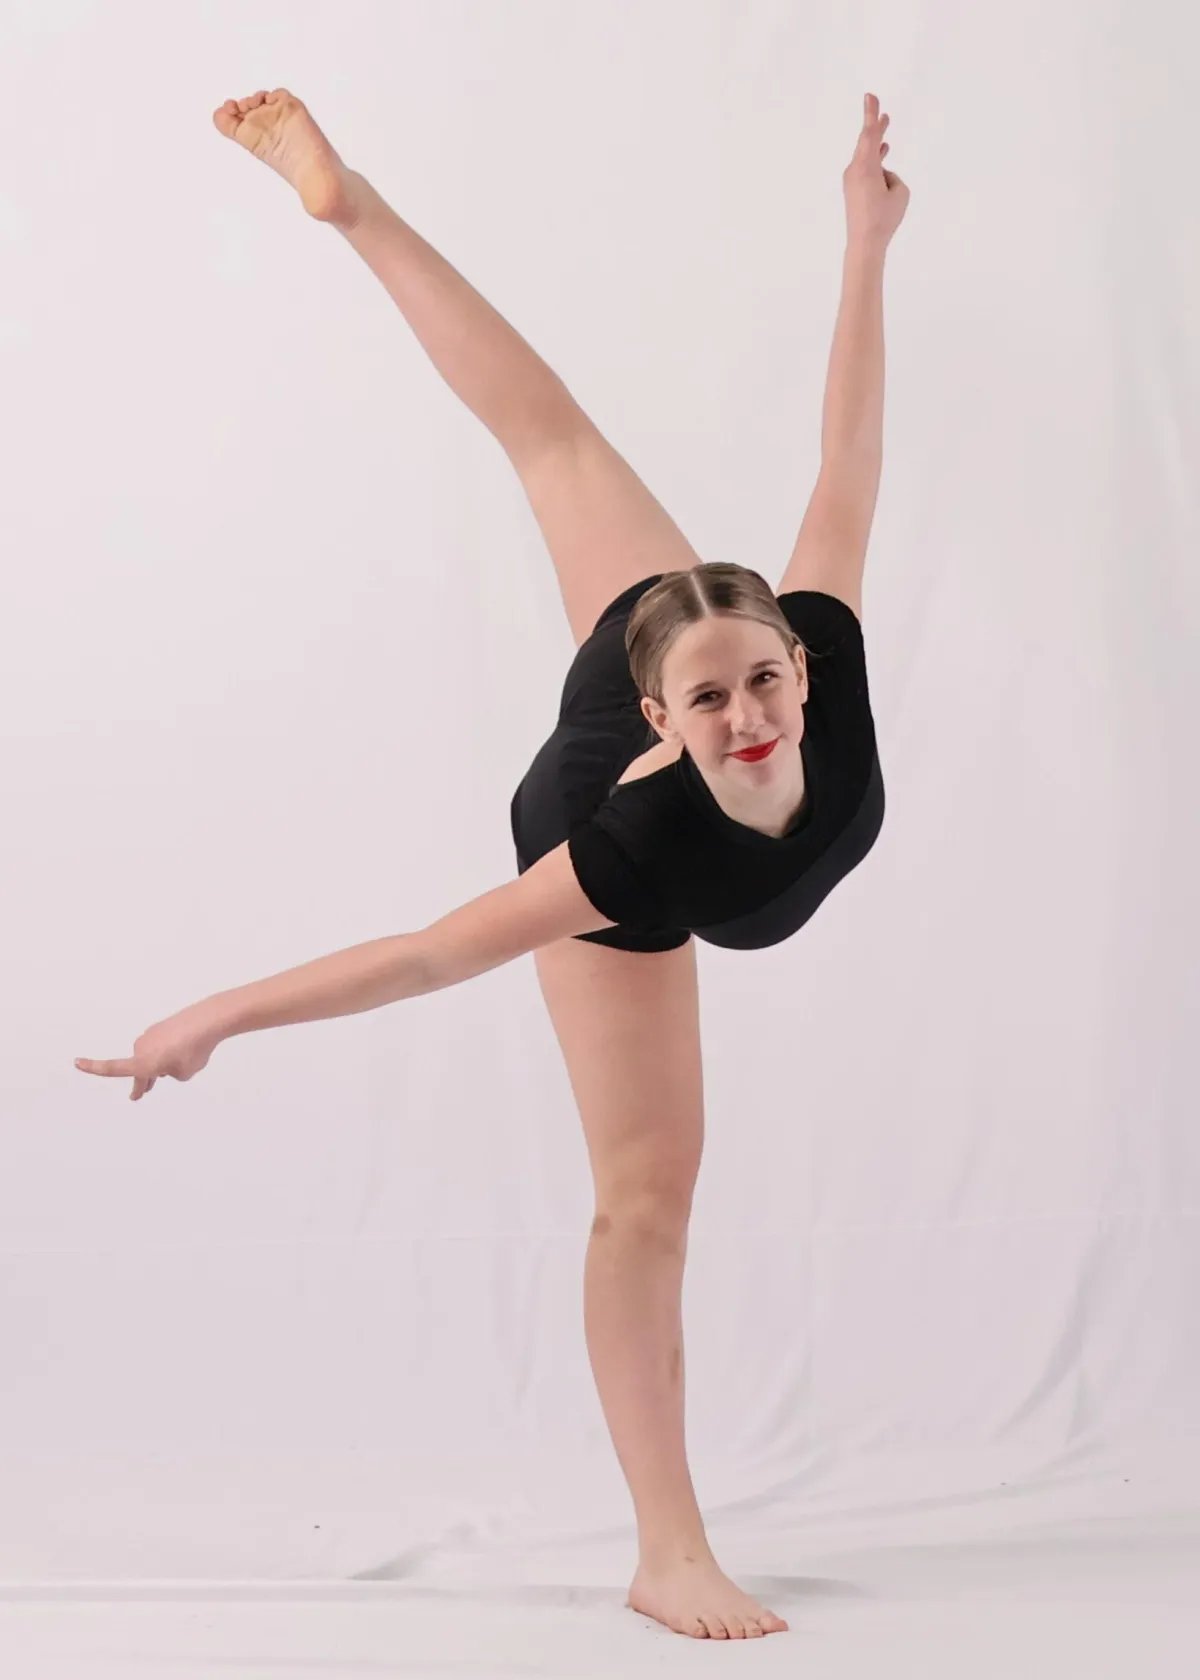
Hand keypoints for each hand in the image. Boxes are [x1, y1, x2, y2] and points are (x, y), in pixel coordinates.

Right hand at [75, 1003, 225, 1100]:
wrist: (207, 1021)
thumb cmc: (194, 1050)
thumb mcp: (184, 1073)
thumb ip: (170, 1073)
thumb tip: (167, 1064)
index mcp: (143, 1062)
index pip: (113, 1068)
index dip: (93, 1068)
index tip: (76, 1062)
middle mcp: (141, 1048)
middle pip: (139, 1070)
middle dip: (142, 1083)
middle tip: (137, 1096)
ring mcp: (150, 1037)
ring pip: (150, 1058)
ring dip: (157, 1066)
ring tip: (170, 1072)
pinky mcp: (160, 1029)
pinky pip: (160, 1047)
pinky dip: (167, 1052)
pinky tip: (182, 1052)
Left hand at [843, 92, 908, 250]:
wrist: (865, 243)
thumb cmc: (884, 218)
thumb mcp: (900, 191)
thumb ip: (892, 176)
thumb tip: (882, 177)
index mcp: (865, 167)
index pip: (869, 134)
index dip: (871, 114)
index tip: (869, 96)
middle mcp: (855, 170)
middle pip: (866, 143)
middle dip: (875, 127)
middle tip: (880, 109)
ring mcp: (852, 181)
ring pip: (868, 159)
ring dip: (877, 147)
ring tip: (886, 138)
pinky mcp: (853, 191)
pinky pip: (866, 170)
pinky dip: (875, 162)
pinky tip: (882, 157)